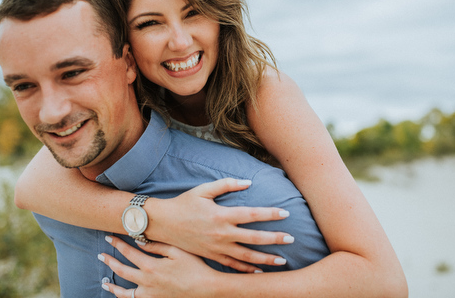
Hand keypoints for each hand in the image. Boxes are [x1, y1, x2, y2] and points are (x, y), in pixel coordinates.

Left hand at [99, 236, 224, 297]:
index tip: (109, 237)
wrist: (206, 289)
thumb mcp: (177, 251)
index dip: (118, 244)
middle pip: (122, 270)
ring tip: (104, 282)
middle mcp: (146, 282)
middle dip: (110, 261)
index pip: (129, 252)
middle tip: (101, 255)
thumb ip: (157, 246)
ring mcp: (150, 294)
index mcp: (151, 266)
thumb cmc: (194, 267)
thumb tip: (139, 241)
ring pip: (125, 292)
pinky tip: (123, 296)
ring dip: (113, 286)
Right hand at [146, 178, 292, 271]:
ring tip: (282, 260)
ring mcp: (217, 247)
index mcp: (221, 215)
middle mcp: (221, 233)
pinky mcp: (211, 256)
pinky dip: (246, 270)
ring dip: (265, 259)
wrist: (162, 223)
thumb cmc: (184, 203)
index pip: (252, 214)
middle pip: (254, 238)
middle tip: (292, 239)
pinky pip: (232, 266)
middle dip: (274, 239)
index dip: (270, 214)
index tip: (286, 213)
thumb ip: (227, 184)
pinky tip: (259, 271)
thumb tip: (248, 182)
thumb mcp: (203, 189)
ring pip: (246, 257)